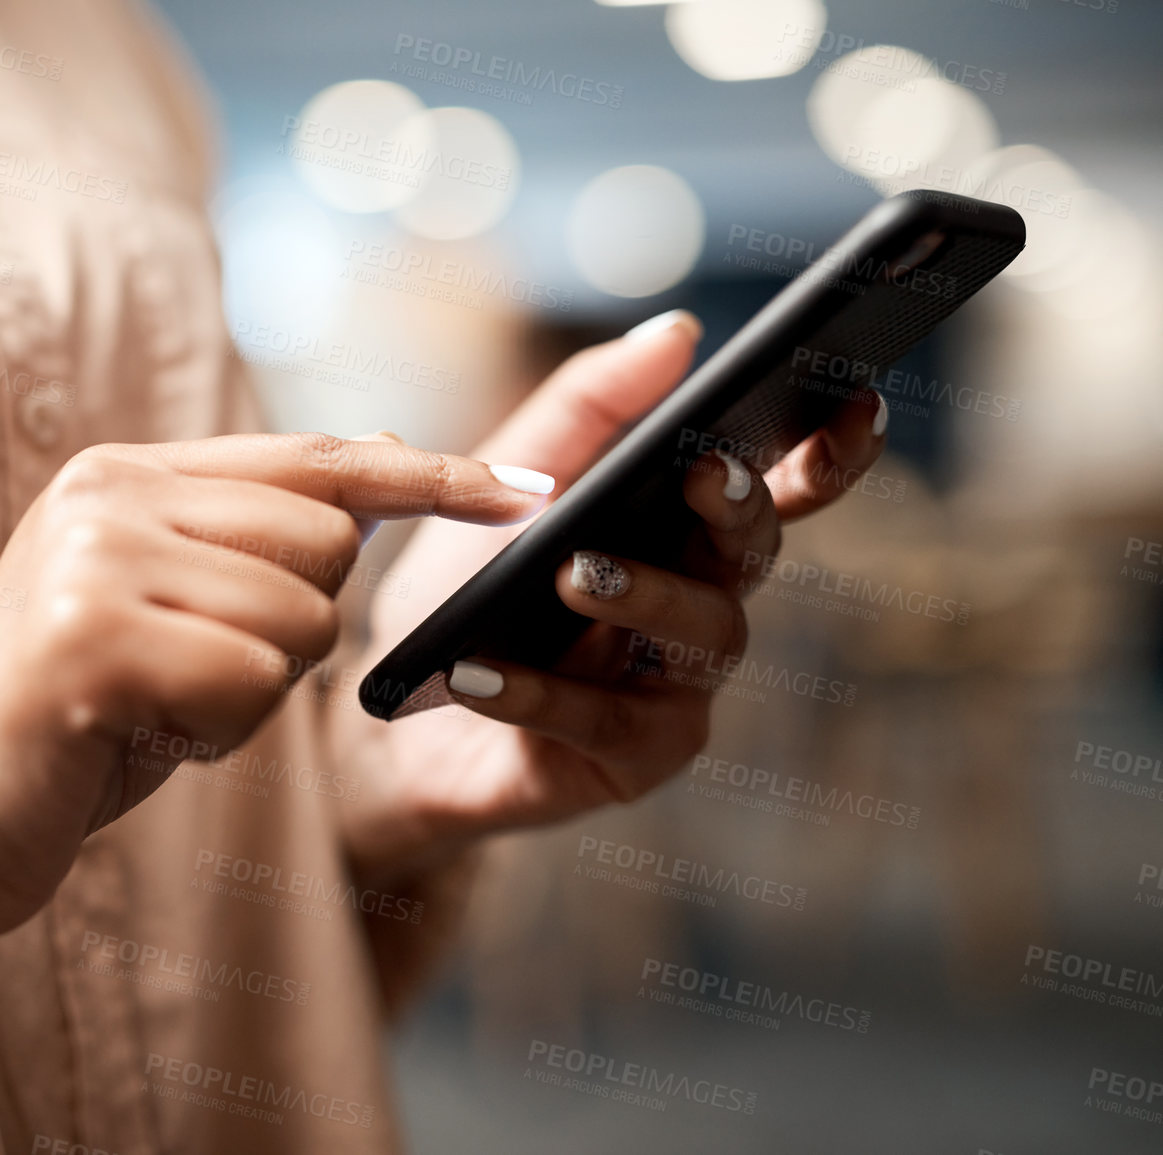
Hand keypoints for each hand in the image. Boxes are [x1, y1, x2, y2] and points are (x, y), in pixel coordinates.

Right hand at [0, 433, 550, 939]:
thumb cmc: (67, 723)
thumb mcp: (166, 610)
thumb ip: (255, 535)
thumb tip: (383, 457)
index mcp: (128, 474)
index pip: (319, 458)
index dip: (433, 478)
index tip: (528, 493)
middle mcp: (108, 495)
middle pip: (327, 545)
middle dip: (294, 634)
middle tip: (195, 675)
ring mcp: (92, 562)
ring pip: (299, 619)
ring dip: (251, 695)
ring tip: (157, 710)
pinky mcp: (86, 645)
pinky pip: (249, 685)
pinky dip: (215, 737)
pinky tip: (137, 741)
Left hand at [336, 312, 889, 885]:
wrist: (393, 706)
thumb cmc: (466, 586)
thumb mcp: (509, 480)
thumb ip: (589, 405)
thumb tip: (680, 331)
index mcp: (686, 531)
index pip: (782, 485)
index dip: (832, 449)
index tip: (855, 395)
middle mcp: (701, 604)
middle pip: (750, 552)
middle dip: (736, 509)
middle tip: (700, 473)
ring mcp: (678, 686)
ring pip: (699, 635)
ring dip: (643, 595)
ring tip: (573, 572)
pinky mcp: (634, 758)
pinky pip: (603, 723)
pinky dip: (540, 694)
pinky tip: (481, 672)